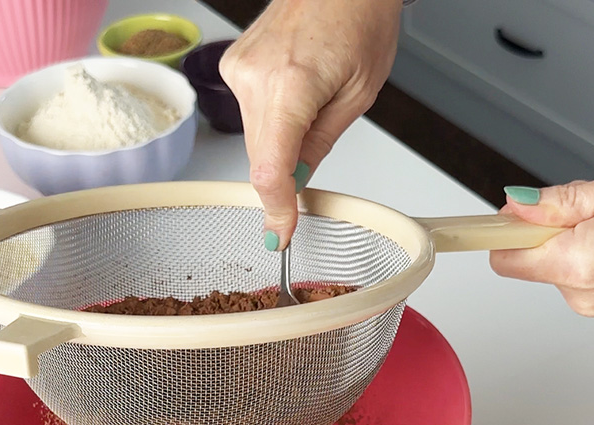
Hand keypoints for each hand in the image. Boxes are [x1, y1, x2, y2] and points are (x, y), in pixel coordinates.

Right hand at [219, 0, 402, 250]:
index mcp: (291, 86)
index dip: (275, 209)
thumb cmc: (360, 18)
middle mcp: (255, 78)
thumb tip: (296, 186)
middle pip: (260, 159)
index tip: (280, 234)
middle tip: (313, 153)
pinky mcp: (233, 65)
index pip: (270, 170)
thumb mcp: (357, 95)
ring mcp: (239, 70)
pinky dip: (270, 120)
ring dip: (278, 144)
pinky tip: (292, 92)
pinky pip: (248, 114)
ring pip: (253, 139)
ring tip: (310, 103)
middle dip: (284, 174)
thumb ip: (319, 146)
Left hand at [490, 168, 593, 315]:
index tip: (511, 215)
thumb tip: (520, 203)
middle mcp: (580, 293)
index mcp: (578, 264)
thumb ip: (564, 201)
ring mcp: (592, 304)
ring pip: (555, 264)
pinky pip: (577, 275)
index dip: (507, 231)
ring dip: (573, 241)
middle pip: (532, 257)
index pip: (505, 258)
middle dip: (550, 229)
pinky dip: (589, 255)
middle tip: (590, 212)